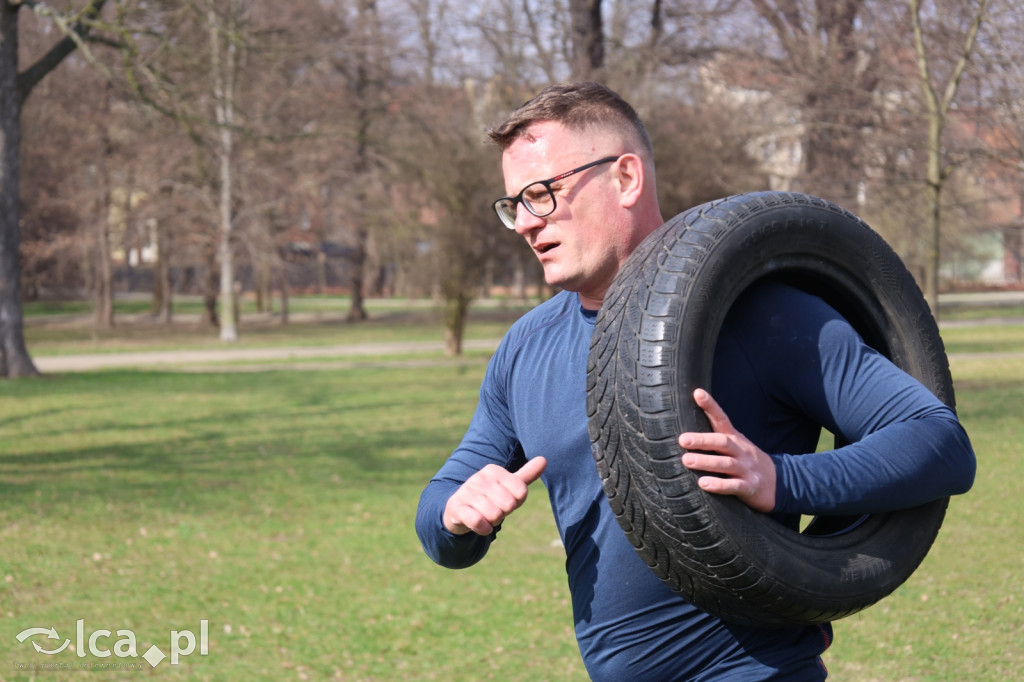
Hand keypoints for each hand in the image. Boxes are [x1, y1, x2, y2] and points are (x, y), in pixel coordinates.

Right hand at [443, 457, 547, 535]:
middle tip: (494, 510)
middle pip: (509, 504)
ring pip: (494, 514)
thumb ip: (526, 475)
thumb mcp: (508, 486)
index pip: (521, 491)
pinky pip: (477, 521)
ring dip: (493, 522)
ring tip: (486, 516)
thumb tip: (544, 459)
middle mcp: (478, 478)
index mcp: (493, 470)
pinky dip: (484, 528)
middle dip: (504, 513)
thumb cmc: (489, 498)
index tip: (505, 500)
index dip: (517, 502)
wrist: (458, 510)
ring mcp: (466, 492)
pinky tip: (482, 526)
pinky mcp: (456, 508)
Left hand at [678, 389, 775, 512]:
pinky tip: (704, 484)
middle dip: (702, 440)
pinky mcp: (749, 487)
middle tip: (683, 439)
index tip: (698, 393)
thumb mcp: (736, 446)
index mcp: (735, 439)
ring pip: (726, 464)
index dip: (711, 406)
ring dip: (706, 462)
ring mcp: (746, 469)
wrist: (780, 482)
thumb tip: (684, 430)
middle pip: (723, 442)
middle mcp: (741, 451)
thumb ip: (715, 438)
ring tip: (687, 460)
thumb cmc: (747, 462)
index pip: (722, 419)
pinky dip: (719, 485)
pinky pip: (734, 486)